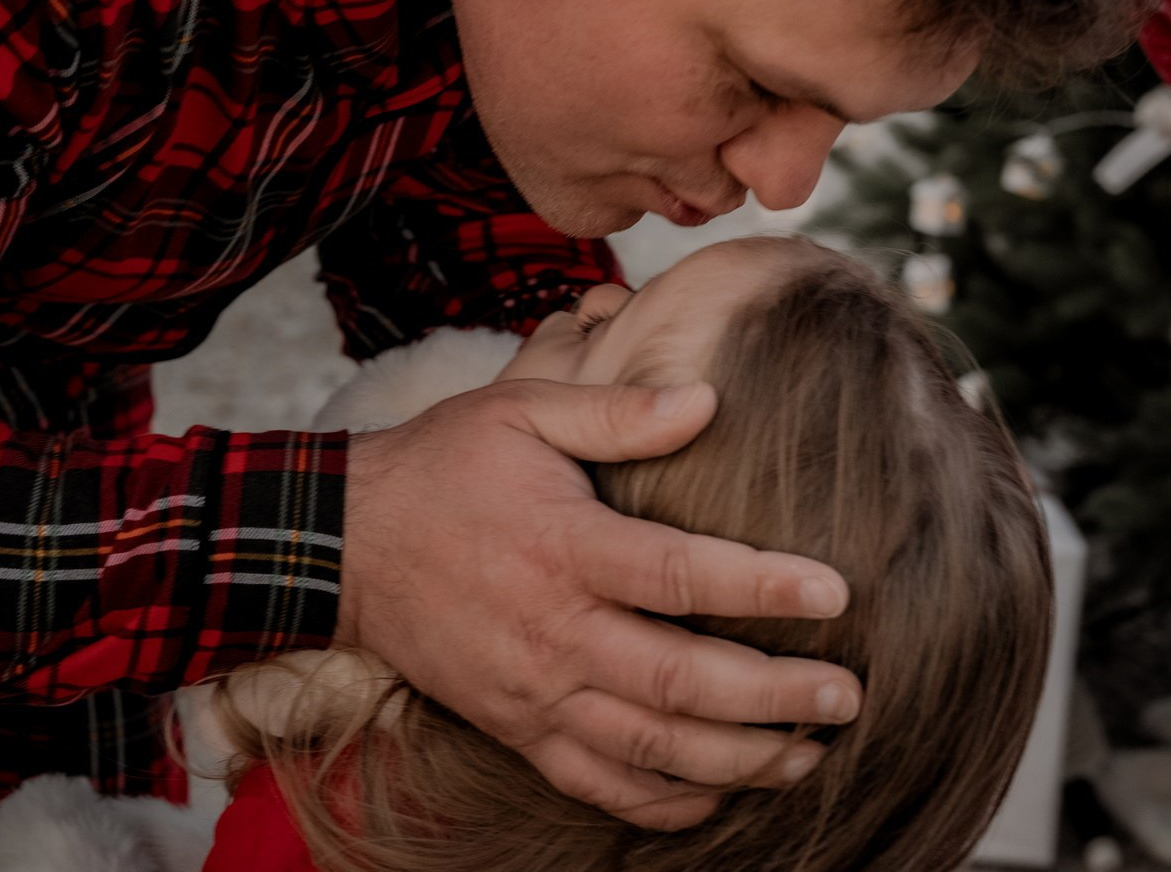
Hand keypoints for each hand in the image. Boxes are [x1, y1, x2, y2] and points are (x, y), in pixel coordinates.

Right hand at [336, 376, 860, 830]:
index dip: (761, 586)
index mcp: (564, 546)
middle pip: (681, 681)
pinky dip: (665, 800)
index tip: (834, 591)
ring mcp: (535, 692)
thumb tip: (707, 399)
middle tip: (849, 694)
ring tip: (810, 754)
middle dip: (775, 697)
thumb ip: (616, 410)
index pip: (680, 574)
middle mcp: (555, 631)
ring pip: (652, 746)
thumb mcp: (522, 410)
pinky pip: (599, 783)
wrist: (351, 543)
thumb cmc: (445, 464)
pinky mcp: (517, 728)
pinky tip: (720, 793)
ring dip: (739, 759)